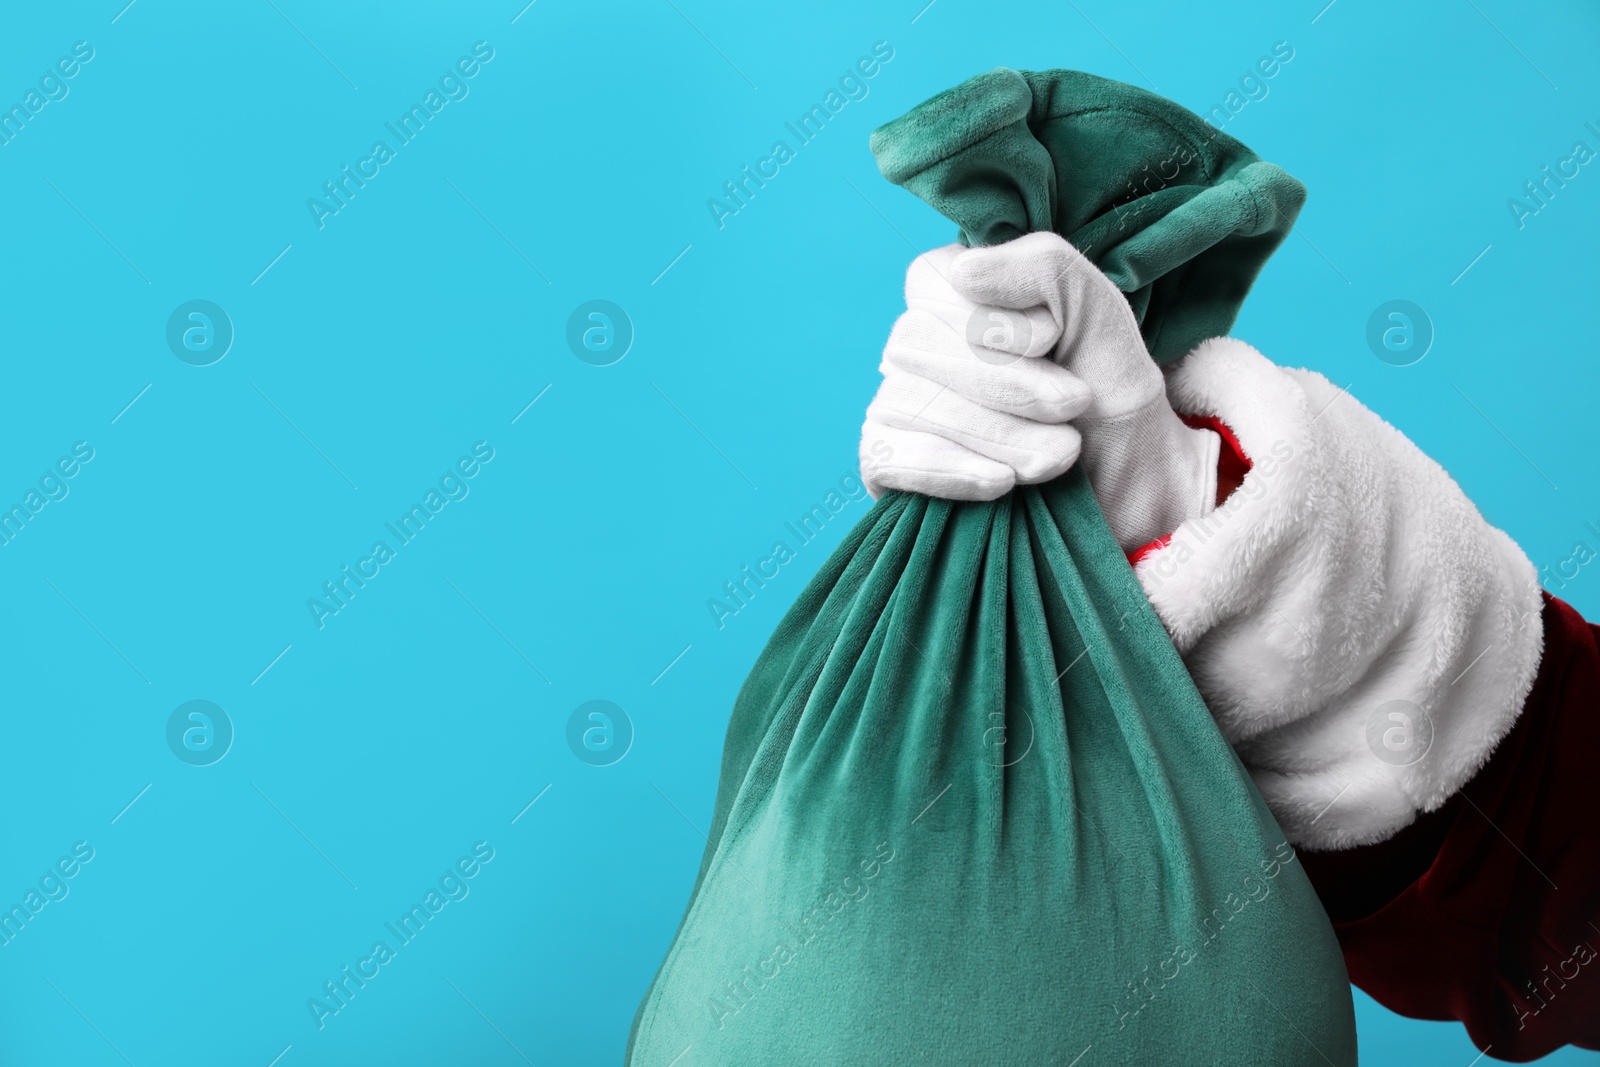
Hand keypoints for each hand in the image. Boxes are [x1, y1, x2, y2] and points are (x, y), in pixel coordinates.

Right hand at [861, 232, 1217, 547]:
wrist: (1124, 486)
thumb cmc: (1107, 392)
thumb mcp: (1097, 314)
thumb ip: (1042, 267)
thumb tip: (962, 273)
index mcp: (956, 293)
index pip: (931, 281)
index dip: (990, 315)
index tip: (1053, 339)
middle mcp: (915, 343)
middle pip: (918, 341)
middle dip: (1006, 380)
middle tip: (1073, 405)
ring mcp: (894, 402)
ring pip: (910, 402)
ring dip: (996, 433)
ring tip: (1061, 454)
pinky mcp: (886, 461)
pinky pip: (885, 457)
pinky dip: (949, 470)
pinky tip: (1002, 483)